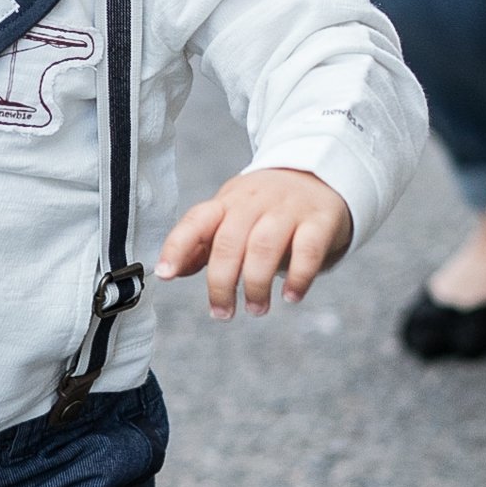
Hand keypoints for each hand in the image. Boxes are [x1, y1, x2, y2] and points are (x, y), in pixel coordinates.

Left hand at [156, 167, 353, 320]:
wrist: (318, 174)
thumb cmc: (266, 206)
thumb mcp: (230, 217)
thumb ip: (203, 245)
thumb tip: (171, 271)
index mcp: (227, 203)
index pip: (196, 221)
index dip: (177, 247)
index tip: (165, 274)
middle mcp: (255, 202)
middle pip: (229, 241)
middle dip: (221, 282)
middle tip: (222, 313)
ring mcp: (288, 209)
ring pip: (264, 245)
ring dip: (256, 283)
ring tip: (256, 308)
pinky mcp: (320, 220)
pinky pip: (308, 249)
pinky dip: (299, 276)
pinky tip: (292, 296)